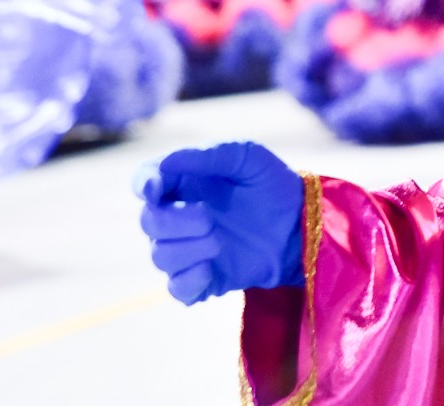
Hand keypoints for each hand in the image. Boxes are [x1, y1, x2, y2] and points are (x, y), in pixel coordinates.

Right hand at [134, 142, 304, 304]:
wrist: (300, 225)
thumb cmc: (271, 184)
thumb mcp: (248, 157)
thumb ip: (209, 155)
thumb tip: (165, 164)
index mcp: (184, 182)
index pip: (145, 181)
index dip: (143, 185)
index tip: (155, 189)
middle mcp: (178, 216)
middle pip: (148, 222)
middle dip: (174, 221)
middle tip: (209, 218)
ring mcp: (188, 250)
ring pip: (160, 256)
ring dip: (188, 249)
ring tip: (219, 241)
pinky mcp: (201, 279)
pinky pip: (176, 288)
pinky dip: (190, 280)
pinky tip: (211, 269)